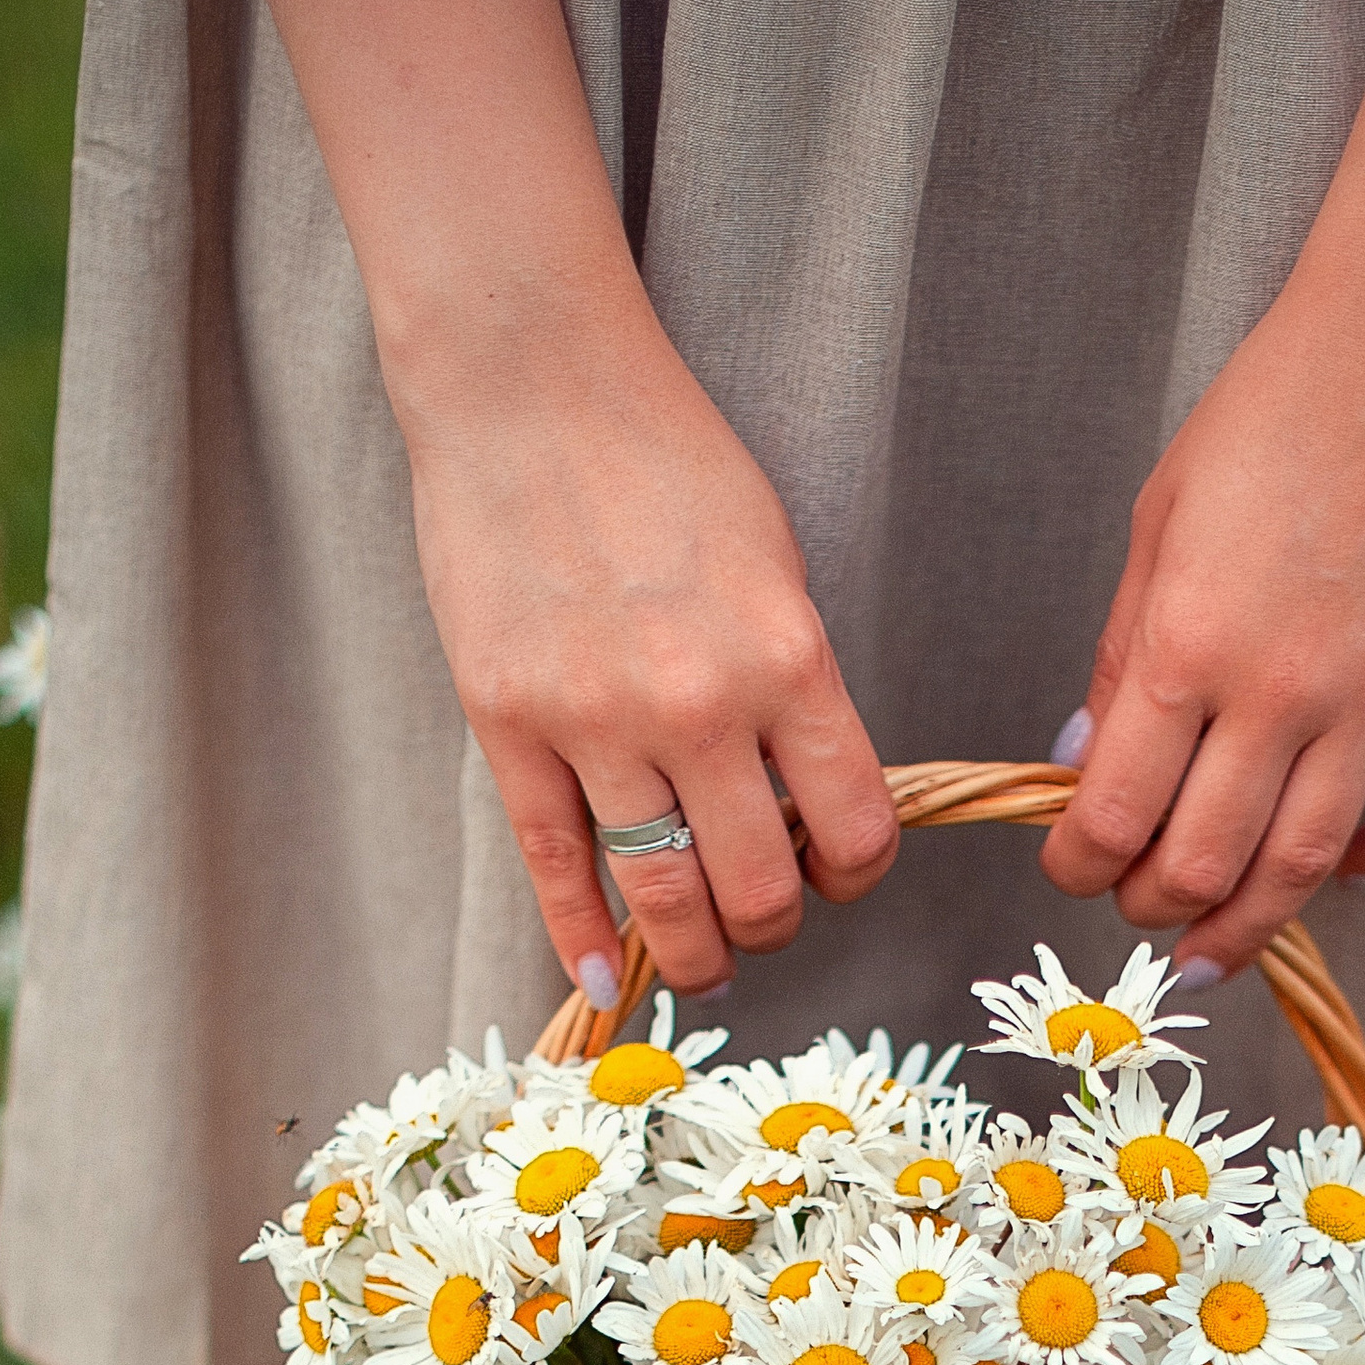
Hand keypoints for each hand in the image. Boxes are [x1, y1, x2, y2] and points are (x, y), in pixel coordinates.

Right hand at [403, 321, 898, 1000]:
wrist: (528, 382)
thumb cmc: (662, 458)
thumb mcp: (772, 561)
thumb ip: (792, 683)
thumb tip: (799, 800)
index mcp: (785, 657)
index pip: (855, 826)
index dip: (857, 873)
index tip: (839, 872)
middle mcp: (697, 703)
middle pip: (761, 888)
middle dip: (775, 924)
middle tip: (764, 919)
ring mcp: (595, 721)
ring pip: (665, 898)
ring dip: (696, 952)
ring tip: (703, 959)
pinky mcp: (508, 724)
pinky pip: (555, 866)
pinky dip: (582, 941)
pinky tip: (605, 982)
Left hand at [1038, 270, 1364, 976]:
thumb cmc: (1275, 411)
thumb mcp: (1160, 522)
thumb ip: (1123, 656)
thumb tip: (1082, 769)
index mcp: (1189, 642)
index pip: (1114, 814)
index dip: (1079, 868)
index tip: (1072, 869)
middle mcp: (1281, 687)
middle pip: (1206, 862)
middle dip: (1156, 906)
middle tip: (1142, 908)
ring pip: (1306, 863)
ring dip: (1251, 922)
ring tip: (1218, 944)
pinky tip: (1339, 865)